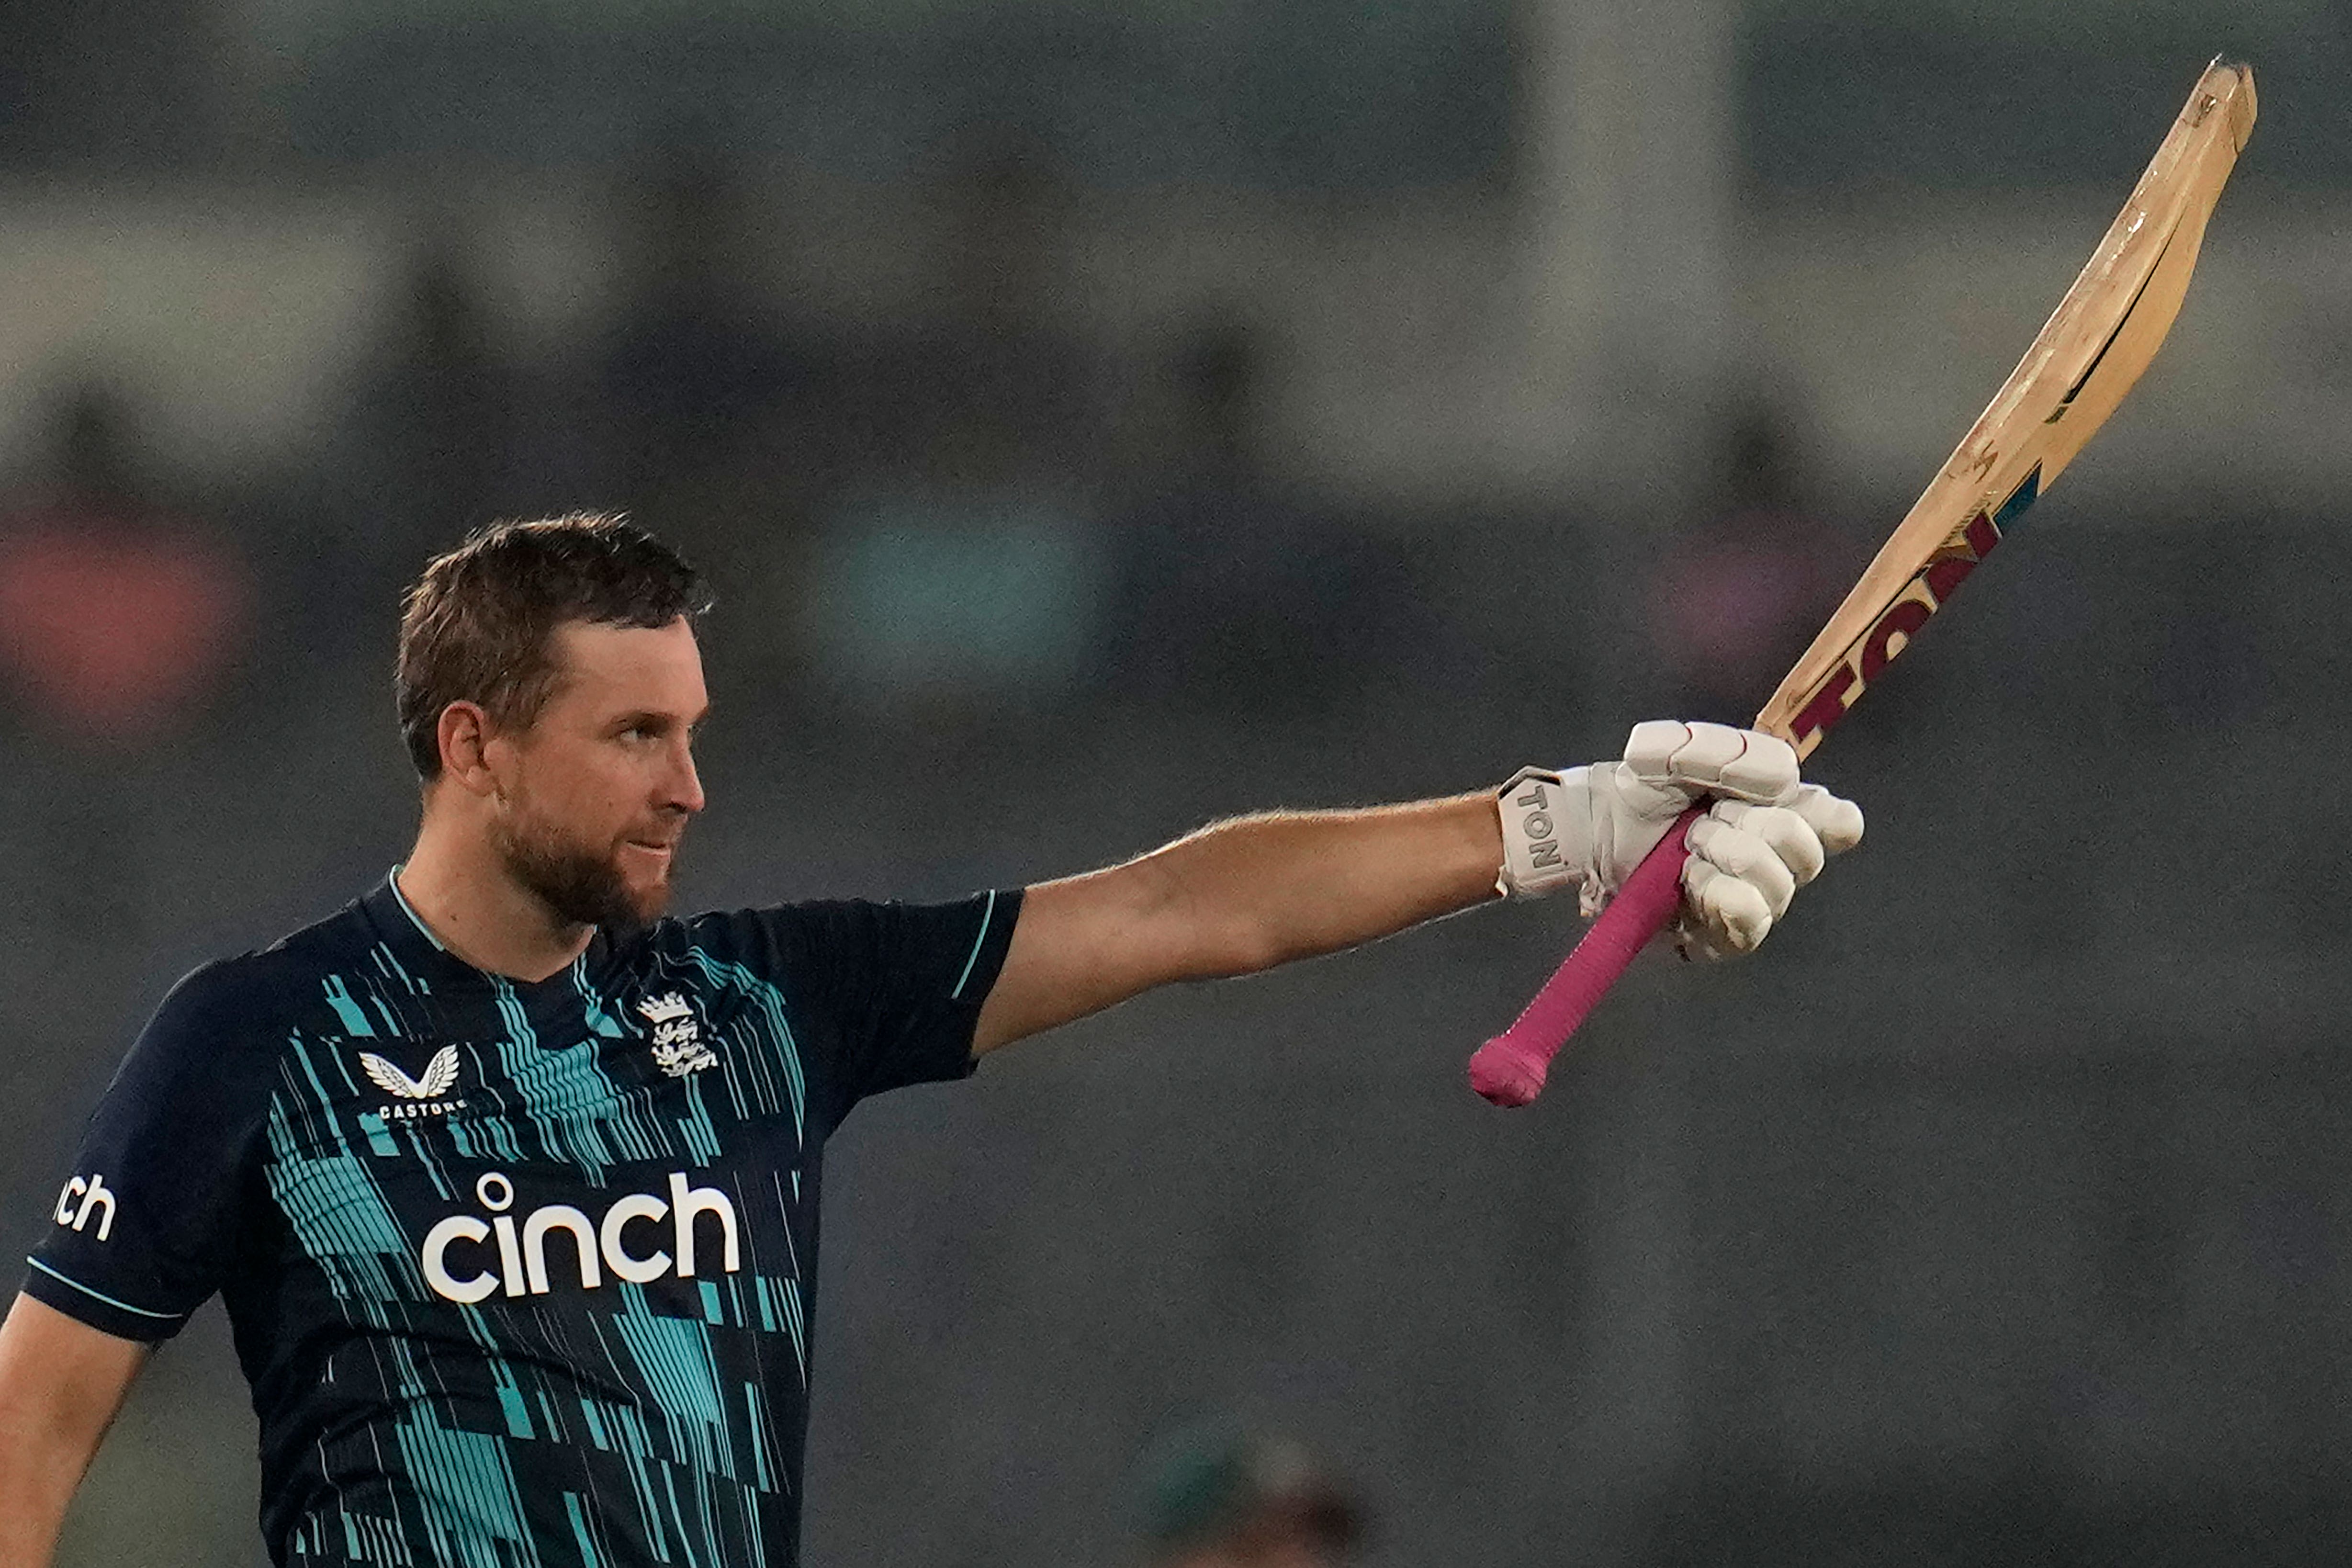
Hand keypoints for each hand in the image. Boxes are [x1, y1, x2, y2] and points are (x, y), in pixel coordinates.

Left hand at [1496, 720, 1862, 955]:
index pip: (1839, 823)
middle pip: (1805, 850)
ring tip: (1686, 850)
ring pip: (1776, 886)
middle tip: (1700, 820)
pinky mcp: (1725, 937)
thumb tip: (1785, 782)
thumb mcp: (1671, 750)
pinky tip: (1687, 883)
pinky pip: (1751, 922)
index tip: (1774, 798)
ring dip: (1722, 857)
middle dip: (1746, 827)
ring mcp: (1754, 903)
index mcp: (1779, 813)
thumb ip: (1728, 750)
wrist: (1591, 833)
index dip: (1821, 814)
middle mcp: (1777, 862)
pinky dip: (1718, 894)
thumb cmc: (1637, 790)